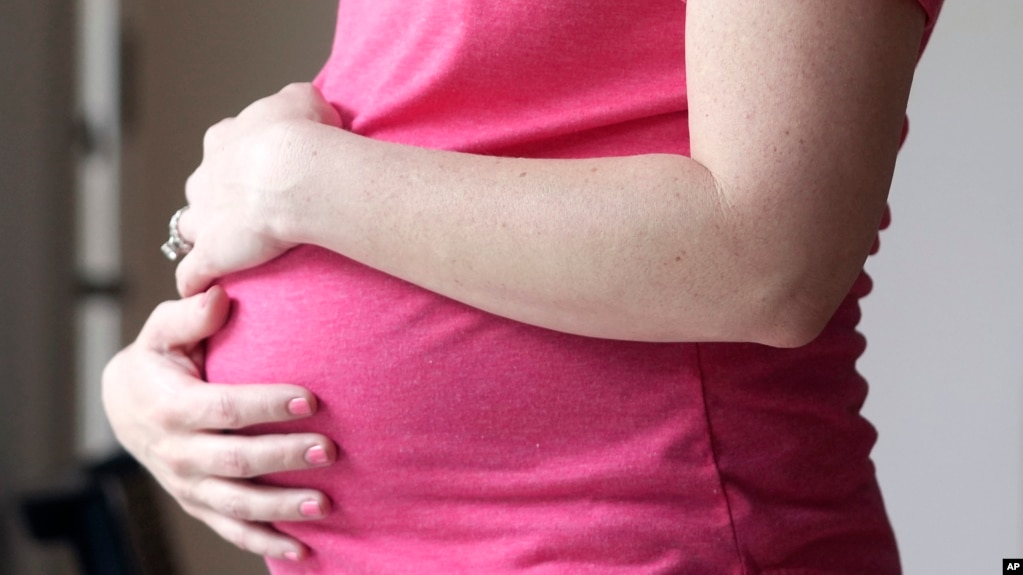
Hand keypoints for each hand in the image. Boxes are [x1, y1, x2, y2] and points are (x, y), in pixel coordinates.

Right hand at [101, 286, 337, 560]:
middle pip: (235, 461)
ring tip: (325, 503)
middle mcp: (177, 452)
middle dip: (284, 457)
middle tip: (330, 450)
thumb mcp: (163, 332)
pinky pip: (231, 530)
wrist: (124, 406)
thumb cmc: (158, 361)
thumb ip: (189, 314)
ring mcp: (187, 484)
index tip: (311, 399)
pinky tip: (304, 549)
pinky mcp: (198, 504)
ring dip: (282, 507)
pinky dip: (265, 542)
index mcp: (172, 406)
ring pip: (236, 504)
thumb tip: (219, 295)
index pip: (224, 409)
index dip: (266, 406)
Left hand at [175, 83, 342, 296]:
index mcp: (223, 141)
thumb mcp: (304, 100)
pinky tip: (210, 293)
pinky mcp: (210, 255)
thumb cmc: (303, 134)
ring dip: (205, 241)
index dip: (239, 161)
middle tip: (252, 213)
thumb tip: (308, 108)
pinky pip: (192, 276)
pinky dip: (197, 284)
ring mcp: (204, 219)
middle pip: (201, 191)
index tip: (261, 170)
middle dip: (218, 202)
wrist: (293, 171)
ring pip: (191, 231)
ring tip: (229, 256)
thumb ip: (298, 103)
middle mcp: (205, 178)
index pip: (220, 148)